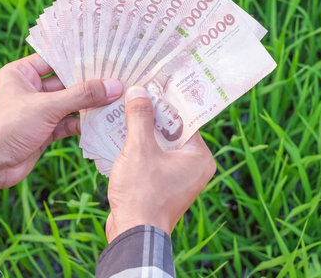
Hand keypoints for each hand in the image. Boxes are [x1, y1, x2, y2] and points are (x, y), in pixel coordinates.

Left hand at [0, 54, 122, 202]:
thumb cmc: (9, 126)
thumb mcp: (48, 106)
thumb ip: (82, 95)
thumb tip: (114, 86)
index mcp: (22, 74)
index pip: (55, 59)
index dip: (78, 58)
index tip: (104, 56)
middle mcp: (30, 90)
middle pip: (66, 83)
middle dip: (90, 84)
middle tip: (117, 79)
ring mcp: (39, 112)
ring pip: (70, 104)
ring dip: (90, 105)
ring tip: (117, 99)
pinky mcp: (45, 131)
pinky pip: (69, 123)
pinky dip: (84, 124)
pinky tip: (104, 121)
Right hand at [105, 86, 215, 241]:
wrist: (134, 235)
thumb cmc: (143, 193)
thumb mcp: (140, 149)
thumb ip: (140, 118)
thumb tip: (139, 91)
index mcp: (199, 157)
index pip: (185, 120)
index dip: (167, 102)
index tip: (153, 85)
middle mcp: (195, 167)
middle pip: (172, 132)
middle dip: (153, 116)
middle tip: (137, 94)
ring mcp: (179, 179)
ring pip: (161, 146)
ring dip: (143, 132)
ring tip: (126, 110)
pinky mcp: (164, 187)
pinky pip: (154, 160)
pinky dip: (140, 150)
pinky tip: (121, 136)